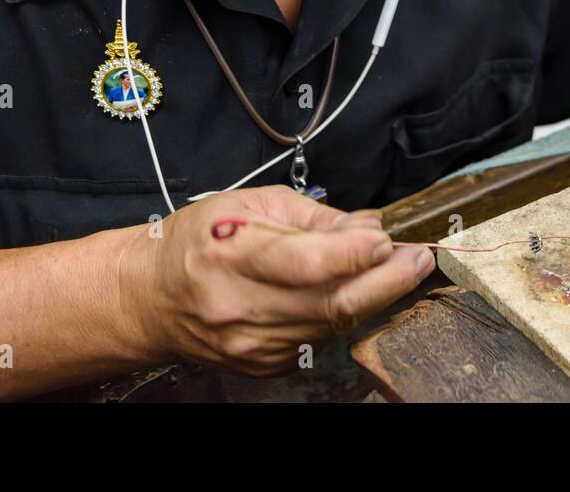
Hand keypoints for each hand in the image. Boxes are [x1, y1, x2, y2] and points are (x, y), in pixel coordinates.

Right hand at [119, 186, 433, 376]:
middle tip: (418, 259)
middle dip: (387, 280)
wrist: (151, 297)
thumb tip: (367, 227)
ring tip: (397, 269)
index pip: (308, 262)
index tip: (385, 237)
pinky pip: (319, 340)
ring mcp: (253, 343)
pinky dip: (342, 315)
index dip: (355, 252)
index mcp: (233, 254)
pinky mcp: (263, 364)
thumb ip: (314, 217)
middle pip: (332, 302)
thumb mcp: (251, 205)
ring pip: (333, 324)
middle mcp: (242, 305)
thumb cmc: (197, 242)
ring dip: (373, 297)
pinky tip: (351, 293)